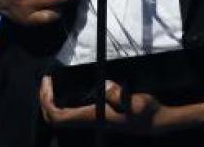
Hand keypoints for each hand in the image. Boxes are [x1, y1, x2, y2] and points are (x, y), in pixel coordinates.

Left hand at [39, 76, 203, 135]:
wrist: (157, 122)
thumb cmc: (146, 112)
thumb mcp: (136, 101)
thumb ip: (120, 95)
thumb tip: (107, 87)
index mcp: (92, 117)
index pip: (59, 115)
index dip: (47, 101)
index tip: (47, 82)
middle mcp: (89, 121)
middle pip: (55, 118)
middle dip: (45, 101)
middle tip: (47, 81)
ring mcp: (93, 120)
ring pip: (63, 116)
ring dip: (54, 102)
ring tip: (54, 84)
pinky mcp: (98, 117)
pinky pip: (73, 112)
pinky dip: (65, 102)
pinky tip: (71, 90)